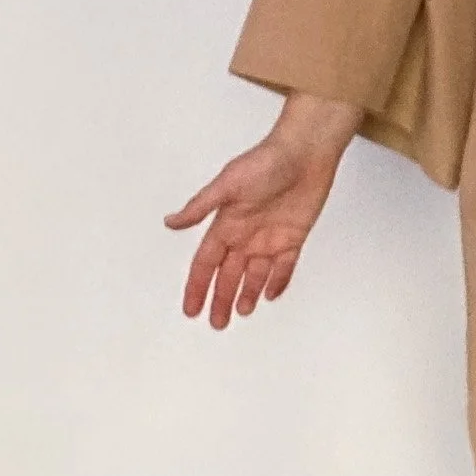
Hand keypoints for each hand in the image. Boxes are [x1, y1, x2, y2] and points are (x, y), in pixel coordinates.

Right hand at [165, 92, 363, 327]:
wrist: (305, 153)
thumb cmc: (265, 162)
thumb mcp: (227, 185)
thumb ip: (200, 207)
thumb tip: (170, 222)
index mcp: (226, 224)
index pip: (206, 263)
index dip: (197, 286)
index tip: (191, 309)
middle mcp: (245, 234)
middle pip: (229, 275)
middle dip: (221, 299)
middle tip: (216, 323)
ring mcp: (270, 237)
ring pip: (255, 275)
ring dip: (247, 294)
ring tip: (240, 313)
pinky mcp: (293, 237)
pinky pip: (284, 266)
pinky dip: (277, 281)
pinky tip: (270, 295)